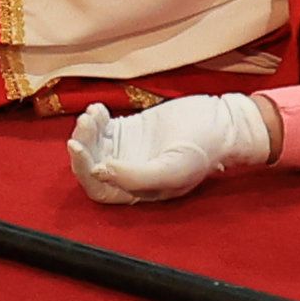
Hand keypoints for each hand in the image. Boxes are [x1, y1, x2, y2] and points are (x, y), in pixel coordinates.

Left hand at [69, 91, 277, 203]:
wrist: (221, 122)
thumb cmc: (202, 150)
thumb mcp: (173, 168)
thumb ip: (137, 177)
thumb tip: (101, 171)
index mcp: (137, 192)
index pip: (99, 189)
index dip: (84, 171)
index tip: (78, 148)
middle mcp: (128, 174)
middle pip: (91, 167)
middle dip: (83, 147)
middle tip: (85, 124)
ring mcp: (126, 151)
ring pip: (93, 146)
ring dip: (86, 130)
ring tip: (94, 114)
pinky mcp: (128, 129)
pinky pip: (101, 128)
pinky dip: (95, 118)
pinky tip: (99, 108)